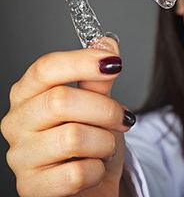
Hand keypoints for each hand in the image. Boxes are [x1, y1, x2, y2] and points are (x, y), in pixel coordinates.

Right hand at [0, 37, 134, 196]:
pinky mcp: (31, 187)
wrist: (90, 185)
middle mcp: (17, 121)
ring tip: (106, 145)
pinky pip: (75, 173)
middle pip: (61, 100)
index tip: (115, 62)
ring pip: (73, 137)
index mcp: (29, 92)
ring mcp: (20, 156)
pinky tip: (94, 167)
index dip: (82, 61)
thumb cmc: (91, 140)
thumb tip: (105, 44)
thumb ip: (98, 77)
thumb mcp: (97, 104)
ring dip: (105, 142)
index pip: (46, 67)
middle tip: (124, 117)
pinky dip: (97, 169)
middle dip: (105, 109)